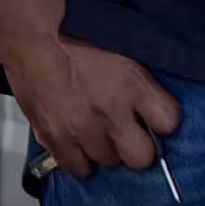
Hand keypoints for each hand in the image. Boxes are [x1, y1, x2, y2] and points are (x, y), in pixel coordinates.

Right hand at [4, 33, 180, 179]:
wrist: (35, 40)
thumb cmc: (80, 36)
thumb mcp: (125, 50)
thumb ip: (142, 81)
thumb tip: (156, 103)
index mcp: (133, 85)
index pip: (168, 122)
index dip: (164, 121)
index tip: (157, 117)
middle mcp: (110, 113)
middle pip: (141, 157)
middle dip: (139, 147)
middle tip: (130, 134)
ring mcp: (81, 131)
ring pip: (109, 163)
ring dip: (107, 150)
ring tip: (101, 133)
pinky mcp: (54, 141)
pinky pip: (78, 169)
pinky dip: (81, 160)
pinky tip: (81, 145)